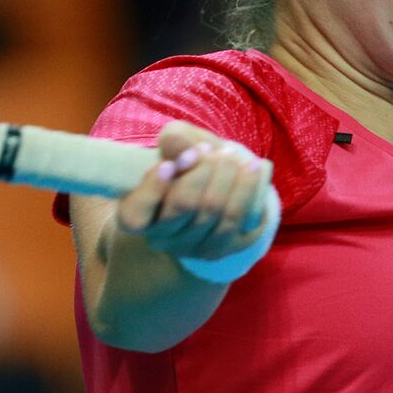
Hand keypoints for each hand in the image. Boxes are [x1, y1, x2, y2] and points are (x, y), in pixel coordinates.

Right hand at [114, 120, 273, 264]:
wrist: (209, 185)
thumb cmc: (183, 160)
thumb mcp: (173, 143)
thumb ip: (174, 141)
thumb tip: (185, 147)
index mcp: (136, 216)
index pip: (136, 215)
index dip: (153, 188)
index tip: (169, 163)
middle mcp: (160, 239)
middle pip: (185, 205)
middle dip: (207, 171)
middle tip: (223, 152)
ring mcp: (190, 249)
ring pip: (216, 215)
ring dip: (234, 181)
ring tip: (244, 159)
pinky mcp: (220, 251)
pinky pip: (241, 225)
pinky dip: (252, 195)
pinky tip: (257, 172)